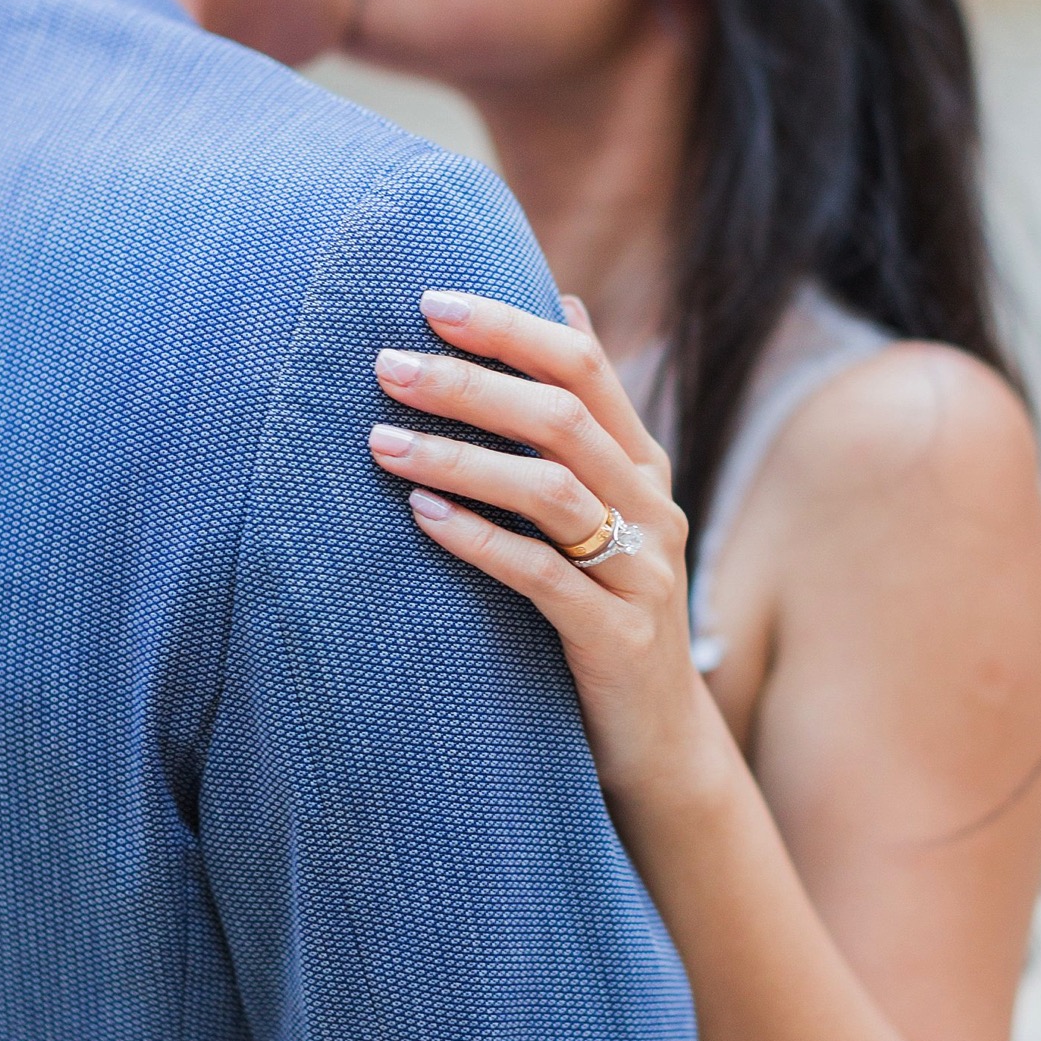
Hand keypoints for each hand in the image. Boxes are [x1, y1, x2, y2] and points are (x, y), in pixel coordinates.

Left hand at [370, 292, 722, 805]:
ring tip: (382, 441)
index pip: (583, 368)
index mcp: (641, 463)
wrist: (658, 739)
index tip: (431, 302)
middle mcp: (651, 507)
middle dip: (471, 384)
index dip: (510, 328)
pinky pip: (543, 576)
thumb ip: (585, 415)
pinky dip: (479, 539)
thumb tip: (563, 300)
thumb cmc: (607, 608)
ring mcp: (641, 573)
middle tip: (389, 366)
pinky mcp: (618, 637)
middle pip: (563, 419)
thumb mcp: (606, 504)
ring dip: (460, 458)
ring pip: (551, 491)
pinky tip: (421, 515)